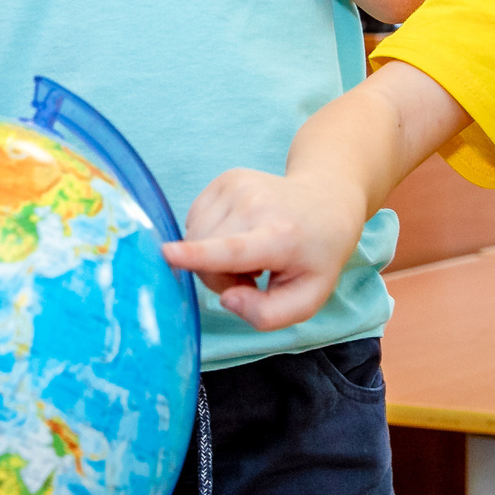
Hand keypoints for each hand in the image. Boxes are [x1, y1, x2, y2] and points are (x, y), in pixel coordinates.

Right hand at [161, 168, 366, 330]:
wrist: (327, 201)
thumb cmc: (315, 256)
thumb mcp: (308, 299)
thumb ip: (268, 315)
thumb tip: (227, 299)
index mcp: (280, 238)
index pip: (233, 249)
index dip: (198, 256)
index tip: (167, 254)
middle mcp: (256, 205)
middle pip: (203, 252)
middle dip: (218, 276)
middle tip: (252, 277)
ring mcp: (239, 186)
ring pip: (193, 236)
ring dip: (212, 256)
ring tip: (248, 254)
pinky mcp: (226, 179)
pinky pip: (195, 220)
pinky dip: (209, 236)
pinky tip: (238, 235)